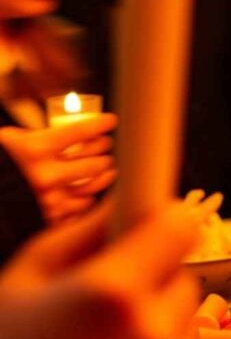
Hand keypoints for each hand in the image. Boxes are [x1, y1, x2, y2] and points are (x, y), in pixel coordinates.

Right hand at [0, 114, 117, 224]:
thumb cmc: (1, 161)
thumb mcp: (14, 139)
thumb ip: (42, 135)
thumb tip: (75, 129)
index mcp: (35, 149)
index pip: (79, 131)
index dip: (101, 123)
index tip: (111, 120)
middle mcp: (44, 176)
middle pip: (93, 161)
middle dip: (104, 151)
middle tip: (106, 145)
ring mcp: (49, 199)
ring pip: (92, 186)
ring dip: (104, 175)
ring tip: (107, 168)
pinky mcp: (50, 217)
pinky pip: (80, 208)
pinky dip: (87, 199)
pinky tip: (89, 191)